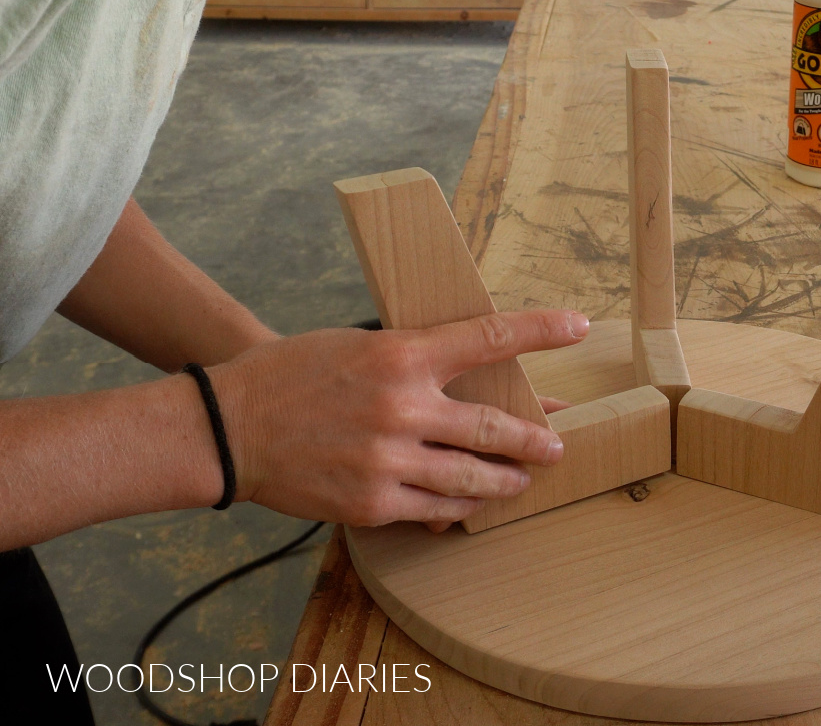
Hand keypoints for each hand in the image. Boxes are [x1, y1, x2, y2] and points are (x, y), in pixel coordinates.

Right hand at [206, 310, 588, 527]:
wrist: (227, 426)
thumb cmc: (291, 374)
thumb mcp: (357, 345)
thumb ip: (414, 359)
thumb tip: (469, 372)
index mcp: (400, 354)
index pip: (489, 336)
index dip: (542, 330)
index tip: (579, 326)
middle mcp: (402, 407)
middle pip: (494, 427)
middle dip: (536, 439)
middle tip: (556, 445)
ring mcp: (388, 459)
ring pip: (472, 477)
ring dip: (506, 480)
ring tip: (521, 480)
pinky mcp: (371, 502)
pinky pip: (435, 508)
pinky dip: (459, 506)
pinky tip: (469, 504)